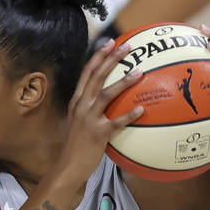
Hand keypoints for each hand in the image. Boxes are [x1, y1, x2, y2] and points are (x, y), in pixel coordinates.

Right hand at [57, 39, 145, 183]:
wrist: (68, 166)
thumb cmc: (78, 145)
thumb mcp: (80, 121)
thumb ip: (92, 108)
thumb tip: (112, 98)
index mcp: (78, 101)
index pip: (87, 73)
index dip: (99, 56)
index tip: (111, 43)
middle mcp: (81, 106)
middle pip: (97, 77)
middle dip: (111, 59)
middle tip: (128, 47)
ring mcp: (88, 119)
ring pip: (105, 95)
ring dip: (122, 82)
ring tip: (139, 72)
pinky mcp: (97, 134)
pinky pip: (115, 122)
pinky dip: (128, 116)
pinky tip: (141, 110)